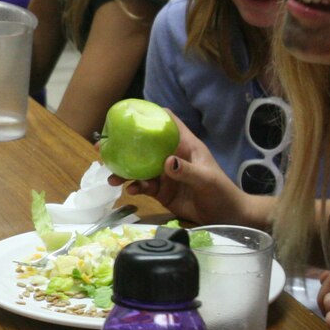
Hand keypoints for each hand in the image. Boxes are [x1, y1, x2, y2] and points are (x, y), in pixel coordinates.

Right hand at [112, 110, 255, 224]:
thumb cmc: (221, 192)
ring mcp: (165, 175)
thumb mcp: (206, 179)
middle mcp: (172, 157)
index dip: (152, 114)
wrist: (227, 217)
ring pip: (139, 168)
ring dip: (125, 171)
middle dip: (124, 146)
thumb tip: (166, 162)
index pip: (169, 124)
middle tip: (103, 147)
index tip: (130, 112)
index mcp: (185, 147)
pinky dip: (135, 188)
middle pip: (145, 146)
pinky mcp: (162, 192)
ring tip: (112, 177)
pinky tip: (130, 191)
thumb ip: (187, 171)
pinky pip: (143, 187)